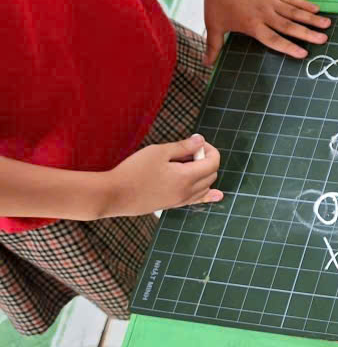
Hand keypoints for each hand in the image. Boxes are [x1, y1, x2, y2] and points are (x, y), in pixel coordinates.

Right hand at [101, 135, 222, 216]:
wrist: (113, 195)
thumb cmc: (133, 171)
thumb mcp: (159, 152)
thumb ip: (183, 146)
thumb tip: (201, 141)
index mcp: (187, 178)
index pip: (213, 162)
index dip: (208, 149)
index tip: (195, 143)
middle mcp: (188, 192)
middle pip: (211, 174)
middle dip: (205, 160)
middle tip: (186, 151)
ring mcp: (179, 201)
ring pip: (205, 187)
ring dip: (203, 174)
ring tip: (185, 164)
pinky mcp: (171, 206)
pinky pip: (196, 200)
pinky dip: (206, 194)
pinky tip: (215, 194)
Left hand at [202, 0, 330, 64]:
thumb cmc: (216, 2)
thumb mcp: (214, 26)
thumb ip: (214, 46)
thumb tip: (206, 64)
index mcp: (253, 25)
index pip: (273, 39)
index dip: (288, 47)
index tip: (303, 54)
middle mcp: (265, 14)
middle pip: (289, 26)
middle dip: (307, 33)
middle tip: (323, 40)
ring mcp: (271, 1)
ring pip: (295, 12)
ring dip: (311, 18)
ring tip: (327, 24)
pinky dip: (304, 4)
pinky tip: (316, 8)